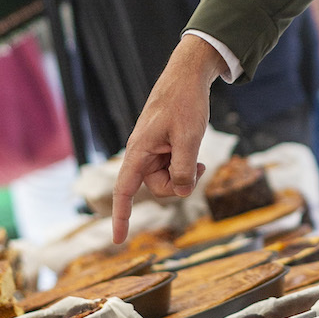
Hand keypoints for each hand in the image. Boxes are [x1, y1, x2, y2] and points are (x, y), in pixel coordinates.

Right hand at [111, 36, 225, 238]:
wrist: (189, 76)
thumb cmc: (185, 103)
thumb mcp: (189, 138)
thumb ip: (183, 170)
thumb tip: (181, 192)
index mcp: (139, 152)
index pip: (124, 191)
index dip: (121, 217)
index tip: (119, 241)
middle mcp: (141, 153)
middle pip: (157, 187)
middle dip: (179, 184)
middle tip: (199, 165)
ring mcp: (152, 150)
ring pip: (168, 178)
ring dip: (185, 172)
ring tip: (198, 154)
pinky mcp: (163, 146)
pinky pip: (173, 166)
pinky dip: (186, 164)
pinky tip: (196, 152)